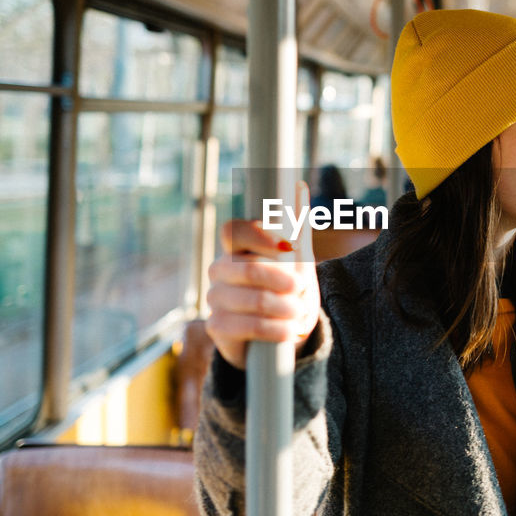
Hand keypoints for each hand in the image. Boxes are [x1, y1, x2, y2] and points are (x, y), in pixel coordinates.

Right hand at [204, 182, 319, 369]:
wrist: (282, 330)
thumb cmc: (286, 288)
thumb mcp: (296, 259)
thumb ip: (295, 225)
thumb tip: (298, 185)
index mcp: (237, 247)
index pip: (234, 231)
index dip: (259, 236)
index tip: (288, 247)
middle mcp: (220, 269)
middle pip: (244, 268)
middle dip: (279, 279)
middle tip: (300, 287)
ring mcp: (215, 298)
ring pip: (249, 299)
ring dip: (282, 307)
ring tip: (298, 311)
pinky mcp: (217, 327)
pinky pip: (244, 326)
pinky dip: (273, 329)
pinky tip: (288, 330)